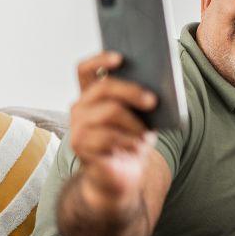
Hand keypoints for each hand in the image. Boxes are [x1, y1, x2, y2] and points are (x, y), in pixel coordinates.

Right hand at [69, 52, 157, 208]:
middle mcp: (80, 107)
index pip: (86, 69)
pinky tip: (137, 147)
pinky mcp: (80, 146)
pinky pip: (108, 136)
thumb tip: (157, 86)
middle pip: (103, 87)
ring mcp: (77, 126)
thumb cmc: (132, 142)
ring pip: (109, 112)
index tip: (121, 58)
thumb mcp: (141, 118)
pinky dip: (128, 141)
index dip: (101, 59)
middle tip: (153, 101)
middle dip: (132, 91)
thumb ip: (141, 101)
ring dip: (134, 123)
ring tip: (146, 135)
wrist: (120, 178)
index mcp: (91, 95)